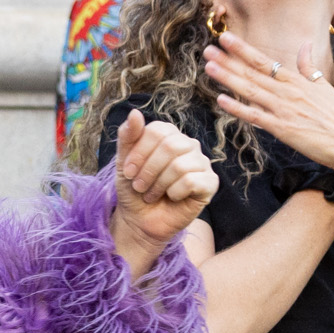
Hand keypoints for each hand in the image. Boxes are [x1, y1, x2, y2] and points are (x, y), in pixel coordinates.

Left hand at [106, 110, 219, 269]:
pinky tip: (171, 198)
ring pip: (180, 165)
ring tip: (152, 194)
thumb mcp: (124, 162)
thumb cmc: (134, 188)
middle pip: (170, 146)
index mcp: (169, 135)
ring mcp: (201, 163)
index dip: (139, 153)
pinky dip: (174, 193)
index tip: (128, 172)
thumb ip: (127, 136)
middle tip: (139, 186)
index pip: (157, 131)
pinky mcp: (210, 183)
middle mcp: (188, 145)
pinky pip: (192, 181)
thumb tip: (135, 112)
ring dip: (159, 184)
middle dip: (148, 170)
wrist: (140, 219)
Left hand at [203, 33, 333, 177]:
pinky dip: (238, 108)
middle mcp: (289, 92)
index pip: (265, 61)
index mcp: (298, 81)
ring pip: (250, 90)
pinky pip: (255, 117)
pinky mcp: (283, 129)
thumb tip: (305, 45)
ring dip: (228, 78)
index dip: (243, 49)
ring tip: (209, 66)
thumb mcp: (326, 87)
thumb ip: (311, 67)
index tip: (226, 37)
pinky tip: (221, 100)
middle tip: (208, 49)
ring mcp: (284, 110)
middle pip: (253, 73)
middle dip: (228, 60)